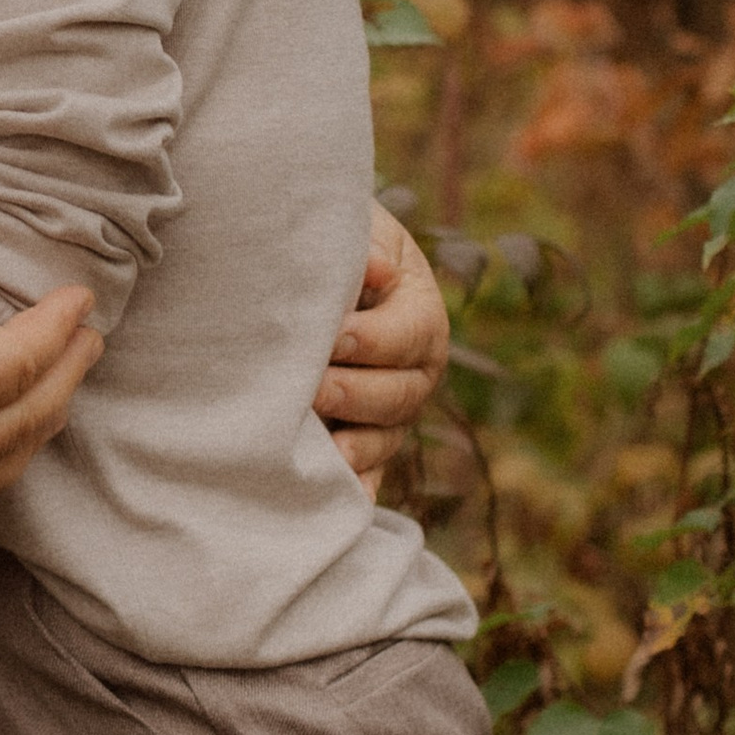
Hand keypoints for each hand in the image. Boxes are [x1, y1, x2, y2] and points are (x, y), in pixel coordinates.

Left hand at [317, 206, 448, 484]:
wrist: (313, 269)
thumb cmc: (336, 247)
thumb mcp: (356, 230)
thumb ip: (365, 246)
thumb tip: (376, 272)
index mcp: (421, 317)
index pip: (409, 334)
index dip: (373, 339)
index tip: (333, 337)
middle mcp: (416, 373)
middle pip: (398, 395)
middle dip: (355, 394)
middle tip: (313, 389)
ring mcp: (392, 414)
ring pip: (384, 439)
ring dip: (354, 447)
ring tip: (321, 449)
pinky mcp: (365, 443)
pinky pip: (367, 475)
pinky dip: (355, 490)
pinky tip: (330, 503)